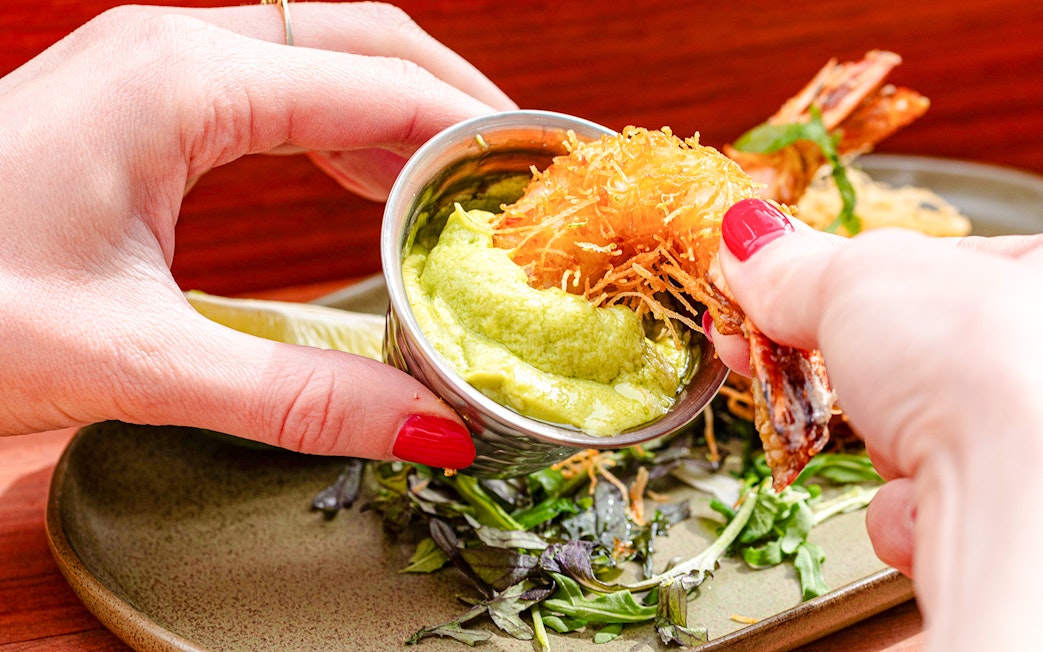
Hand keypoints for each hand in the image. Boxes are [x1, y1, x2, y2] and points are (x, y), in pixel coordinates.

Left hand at [0, 3, 516, 468]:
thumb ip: (297, 397)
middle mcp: (173, 50)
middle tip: (514, 175)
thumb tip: (430, 427)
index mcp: (182, 83)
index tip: (539, 180)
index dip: (473, 130)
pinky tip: (366, 182)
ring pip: (318, 55)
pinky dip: (338, 129)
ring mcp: (152, 68)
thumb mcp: (136, 362)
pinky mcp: (139, 103)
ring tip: (458, 189)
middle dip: (450, 99)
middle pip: (360, 37)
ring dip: (396, 113)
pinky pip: (272, 90)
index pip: (378, 82)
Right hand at [712, 198, 1042, 649]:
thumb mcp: (859, 278)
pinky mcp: (1011, 518)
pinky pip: (936, 501)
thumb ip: (796, 264)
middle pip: (909, 352)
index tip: (763, 298)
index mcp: (1037, 268)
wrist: (1021, 508)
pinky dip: (905, 509)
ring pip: (917, 432)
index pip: (921, 264)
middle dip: (844, 371)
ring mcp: (1028, 436)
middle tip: (778, 364)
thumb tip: (748, 244)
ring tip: (887, 442)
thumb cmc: (980, 365)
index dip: (833, 283)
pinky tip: (917, 504)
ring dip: (880, 447)